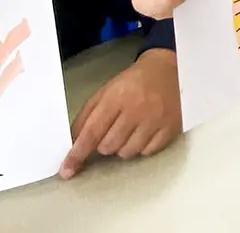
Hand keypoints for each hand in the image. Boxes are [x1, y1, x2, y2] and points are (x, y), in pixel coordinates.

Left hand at [59, 48, 181, 178]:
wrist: (169, 69)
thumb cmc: (133, 82)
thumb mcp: (105, 92)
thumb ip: (86, 117)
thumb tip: (73, 145)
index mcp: (116, 97)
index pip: (92, 132)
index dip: (77, 153)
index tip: (66, 170)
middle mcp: (137, 109)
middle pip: (108, 146)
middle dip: (105, 143)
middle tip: (113, 129)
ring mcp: (156, 119)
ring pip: (127, 152)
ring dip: (123, 147)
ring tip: (130, 130)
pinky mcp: (171, 127)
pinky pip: (147, 152)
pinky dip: (142, 147)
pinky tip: (145, 132)